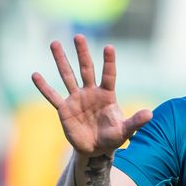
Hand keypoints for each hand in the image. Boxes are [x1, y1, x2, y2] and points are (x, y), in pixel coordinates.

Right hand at [31, 34, 151, 155]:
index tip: (109, 47)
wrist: (95, 149)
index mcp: (107, 95)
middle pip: (86, 68)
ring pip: (67, 76)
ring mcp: (76, 99)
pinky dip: (44, 87)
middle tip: (79, 36)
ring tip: (54, 43)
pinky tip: (35, 75)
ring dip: (61, 60)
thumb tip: (151, 113)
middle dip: (83, 53)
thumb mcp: (125, 131)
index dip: (109, 62)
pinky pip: (52, 96)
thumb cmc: (112, 138)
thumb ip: (135, 122)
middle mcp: (90, 92)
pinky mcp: (64, 109)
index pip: (109, 75)